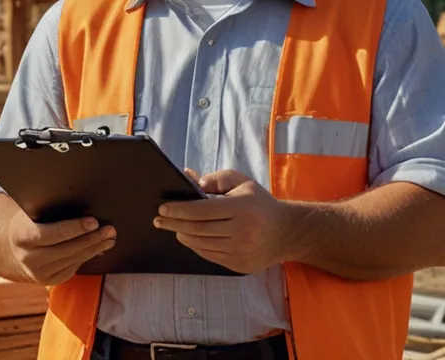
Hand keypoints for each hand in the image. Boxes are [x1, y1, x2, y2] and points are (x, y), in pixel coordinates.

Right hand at [7, 212, 116, 285]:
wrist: (13, 249)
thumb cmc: (29, 223)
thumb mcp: (32, 213)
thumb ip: (51, 209)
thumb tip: (83, 205)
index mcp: (23, 236)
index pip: (52, 233)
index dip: (75, 228)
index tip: (94, 222)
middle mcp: (29, 258)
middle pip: (68, 248)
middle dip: (92, 239)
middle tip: (110, 230)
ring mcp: (39, 272)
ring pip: (74, 259)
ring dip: (95, 248)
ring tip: (110, 238)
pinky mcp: (50, 280)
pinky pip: (74, 267)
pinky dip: (87, 256)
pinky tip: (99, 248)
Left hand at [155, 169, 295, 273]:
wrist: (286, 232)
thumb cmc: (260, 204)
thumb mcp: (243, 183)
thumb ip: (217, 179)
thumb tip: (191, 179)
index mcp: (243, 207)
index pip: (202, 210)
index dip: (179, 209)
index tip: (163, 208)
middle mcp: (242, 231)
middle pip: (197, 228)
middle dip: (173, 223)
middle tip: (159, 219)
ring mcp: (240, 250)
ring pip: (201, 244)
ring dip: (182, 235)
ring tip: (172, 227)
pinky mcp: (238, 265)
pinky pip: (209, 255)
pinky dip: (195, 245)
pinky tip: (188, 237)